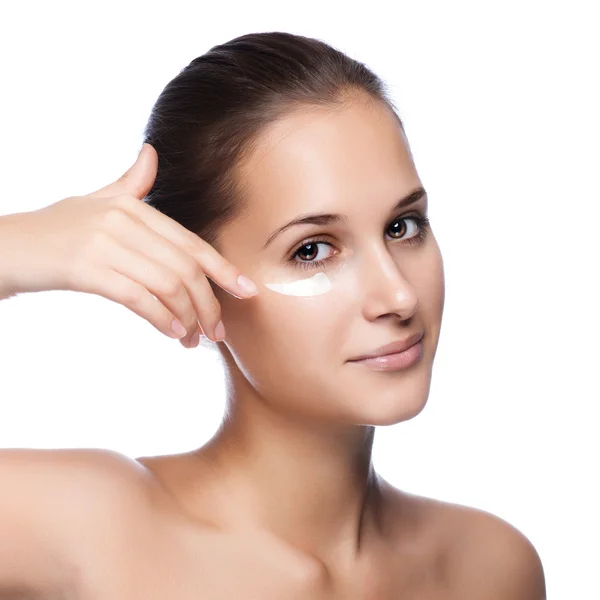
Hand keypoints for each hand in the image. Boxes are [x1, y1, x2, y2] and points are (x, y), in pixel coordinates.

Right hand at [1, 143, 258, 347]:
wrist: (2, 247)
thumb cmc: (54, 228)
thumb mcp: (94, 200)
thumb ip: (129, 183)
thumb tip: (151, 153)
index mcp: (133, 206)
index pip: (191, 242)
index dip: (224, 269)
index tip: (249, 292)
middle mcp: (123, 220)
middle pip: (185, 267)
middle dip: (209, 304)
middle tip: (218, 332)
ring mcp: (104, 243)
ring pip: (167, 285)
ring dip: (188, 318)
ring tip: (194, 340)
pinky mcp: (85, 268)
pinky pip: (137, 297)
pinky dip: (161, 318)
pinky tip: (172, 334)